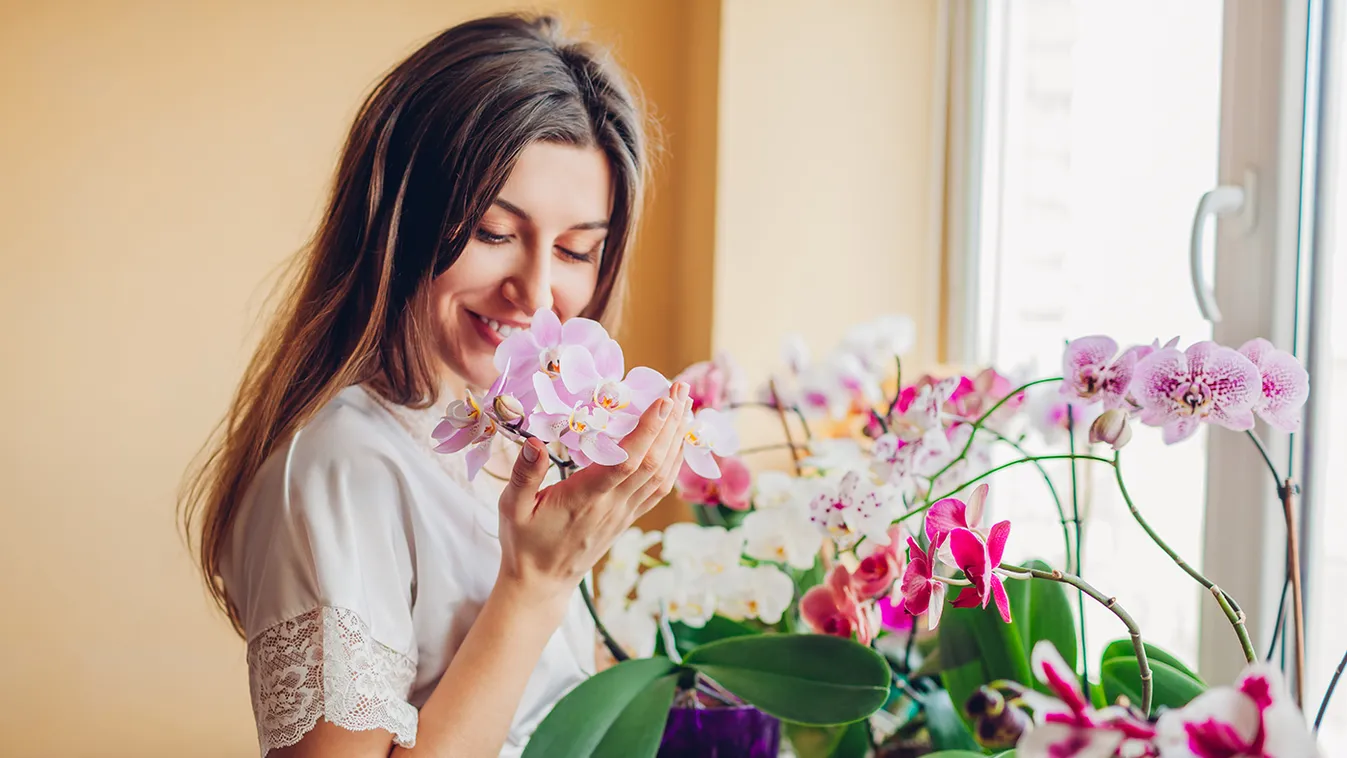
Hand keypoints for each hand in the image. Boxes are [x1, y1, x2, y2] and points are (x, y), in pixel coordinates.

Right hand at [495, 381, 690, 604]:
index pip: (626, 461)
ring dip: (677, 438)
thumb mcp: (511, 508)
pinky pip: (660, 487)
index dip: (649, 430)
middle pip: (654, 461)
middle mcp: (613, 505)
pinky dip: (675, 461)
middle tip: (681, 387)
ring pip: (662, 473)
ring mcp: (625, 512)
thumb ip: (524, 475)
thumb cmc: (525, 542)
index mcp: (585, 498)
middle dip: (671, 423)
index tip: (664, 400)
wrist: (542, 582)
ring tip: (686, 405)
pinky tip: (679, 441)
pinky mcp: (629, 517)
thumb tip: (533, 440)